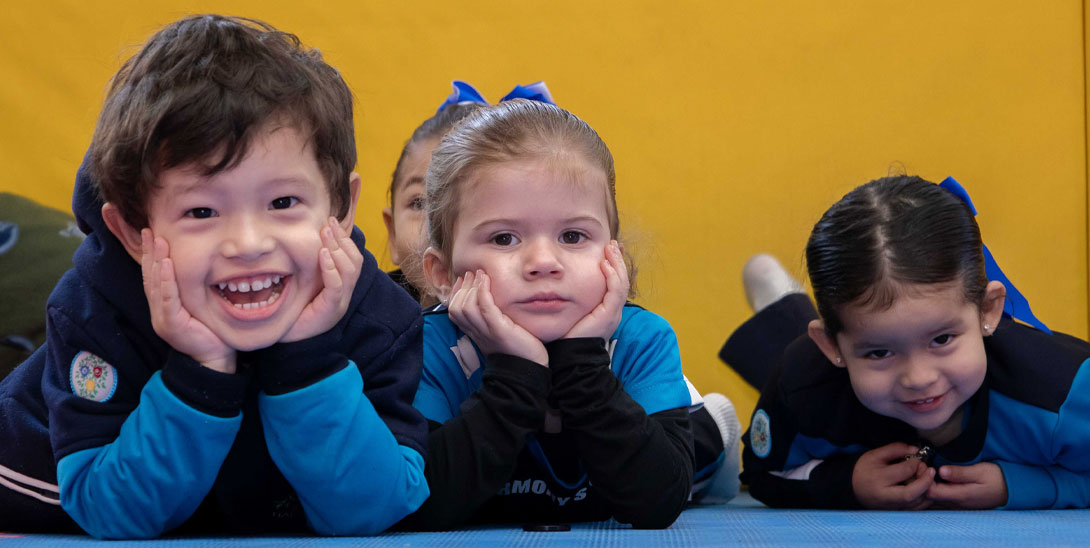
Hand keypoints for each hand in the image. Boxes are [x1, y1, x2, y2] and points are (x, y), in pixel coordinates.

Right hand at [141, 229, 234, 372]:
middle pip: (150, 276)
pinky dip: (165, 279)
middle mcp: (159, 310)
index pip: (153, 275)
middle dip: (149, 251)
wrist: (214, 358)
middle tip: (149, 230)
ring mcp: (162, 317)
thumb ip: (192, 289)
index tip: (151, 233)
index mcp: (163, 305)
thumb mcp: (198, 305)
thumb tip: (199, 264)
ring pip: (156, 284)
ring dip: (156, 259)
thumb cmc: (210, 330)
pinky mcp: (171, 324)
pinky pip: (166, 298)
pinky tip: (165, 263)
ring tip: (157, 240)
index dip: (151, 254)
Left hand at [282, 218, 363, 342]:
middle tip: (327, 224)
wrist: (286, 340)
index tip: (331, 221)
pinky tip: (323, 255)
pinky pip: (337, 287)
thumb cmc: (291, 312)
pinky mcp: (330, 311)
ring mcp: (340, 303)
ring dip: (338, 250)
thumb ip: (308, 267)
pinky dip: (331, 269)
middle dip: (341, 240)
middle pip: (355, 262)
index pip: (352, 258)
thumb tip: (306, 241)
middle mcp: (344, 294)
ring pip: (350, 271)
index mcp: (340, 287)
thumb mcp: (302, 284)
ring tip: (325, 236)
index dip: (344, 239)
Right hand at [448, 270, 547, 365]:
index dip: (456, 294)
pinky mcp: (499, 329)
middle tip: (470, 274)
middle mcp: (477, 333)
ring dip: (471, 286)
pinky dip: (482, 290)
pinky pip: (485, 306)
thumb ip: (492, 321)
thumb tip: (490, 304)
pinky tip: (486, 279)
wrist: (530, 369)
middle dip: (462, 287)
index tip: (462, 280)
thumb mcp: (500, 334)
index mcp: (475, 335)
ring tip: (479, 273)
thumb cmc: (520, 350)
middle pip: (457, 308)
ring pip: (467, 306)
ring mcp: (487, 331)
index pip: (454, 313)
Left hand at [564, 241, 628, 340]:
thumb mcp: (573, 314)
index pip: (615, 284)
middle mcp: (613, 311)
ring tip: (610, 249)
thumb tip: (561, 285)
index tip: (607, 252)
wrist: (571, 357)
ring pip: (621, 283)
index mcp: (607, 311)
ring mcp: (613, 313)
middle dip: (617, 261)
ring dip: (616, 263)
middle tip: (611, 245)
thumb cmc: (567, 337)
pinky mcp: (609, 315)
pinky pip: (615, 291)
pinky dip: (611, 275)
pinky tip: (605, 264)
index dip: (613, 267)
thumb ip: (574, 300)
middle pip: (622, 280)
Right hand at [852, 442, 934, 509]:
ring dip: (927, 490)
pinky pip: (916, 509)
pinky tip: (925, 489)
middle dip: (925, 481)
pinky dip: (925, 499)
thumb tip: (916, 450)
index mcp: (877, 478)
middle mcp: (884, 496)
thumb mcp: (876, 454)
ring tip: (927, 478)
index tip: (917, 458)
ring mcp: (890, 507)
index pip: (904, 471)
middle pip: (911, 493)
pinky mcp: (895, 513)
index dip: (916, 463)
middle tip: (929, 470)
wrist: (852, 487)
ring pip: (916, 504)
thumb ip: (896, 449)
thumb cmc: (865, 468)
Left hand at [927, 462, 1007, 508]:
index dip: (923, 478)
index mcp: (959, 496)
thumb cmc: (996, 478)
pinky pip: (938, 498)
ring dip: (926, 485)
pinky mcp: (957, 503)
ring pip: (932, 499)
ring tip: (926, 469)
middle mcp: (955, 504)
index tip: (923, 465)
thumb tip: (940, 471)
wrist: (1010, 490)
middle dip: (921, 481)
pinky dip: (932, 488)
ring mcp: (955, 505)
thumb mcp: (980, 471)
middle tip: (921, 465)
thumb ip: (960, 473)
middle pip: (928, 497)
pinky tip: (933, 477)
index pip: (930, 492)